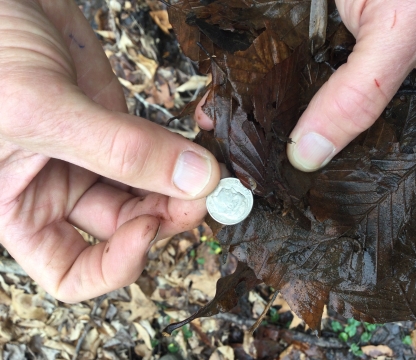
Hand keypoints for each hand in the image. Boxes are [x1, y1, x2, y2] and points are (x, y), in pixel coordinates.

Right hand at [0, 0, 219, 301]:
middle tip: (200, 194)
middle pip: (125, 230)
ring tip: (206, 169)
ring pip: (148, 194)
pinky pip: (159, 153)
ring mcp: (93, 159)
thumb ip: (119, 149)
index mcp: (21, 208)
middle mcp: (58, 191)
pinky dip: (182, 153)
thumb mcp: (39, 108)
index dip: (116, 265)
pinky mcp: (119, 127)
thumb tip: (195, 180)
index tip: (149, 228)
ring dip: (181, 188)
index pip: (73, 272)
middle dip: (165, 218)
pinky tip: (199, 145)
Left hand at [195, 0, 415, 171]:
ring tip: (230, 150)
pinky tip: (223, 108)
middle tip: (255, 179)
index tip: (304, 200)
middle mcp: (374, 83)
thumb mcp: (402, 31)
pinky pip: (275, 73)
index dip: (348, 176)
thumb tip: (308, 154)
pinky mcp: (304, 42)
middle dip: (292, 152)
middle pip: (333, 131)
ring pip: (297, 105)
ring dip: (262, 124)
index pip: (384, 150)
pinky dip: (249, 90)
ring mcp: (335, 63)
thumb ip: (360, 94)